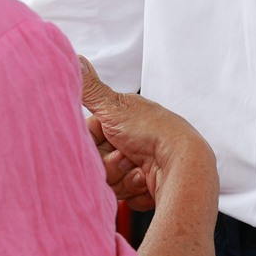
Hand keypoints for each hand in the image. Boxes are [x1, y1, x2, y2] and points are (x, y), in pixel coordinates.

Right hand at [80, 57, 211, 211]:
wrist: (183, 167)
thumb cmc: (154, 133)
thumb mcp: (113, 105)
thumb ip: (88, 86)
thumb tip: (73, 58)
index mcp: (120, 120)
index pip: (88, 138)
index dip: (93, 145)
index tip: (106, 141)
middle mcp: (128, 141)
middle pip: (96, 163)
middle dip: (109, 164)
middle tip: (127, 156)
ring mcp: (136, 166)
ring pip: (108, 182)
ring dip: (122, 178)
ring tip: (140, 168)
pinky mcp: (143, 188)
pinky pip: (123, 197)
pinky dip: (133, 191)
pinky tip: (147, 181)